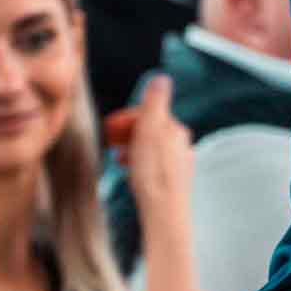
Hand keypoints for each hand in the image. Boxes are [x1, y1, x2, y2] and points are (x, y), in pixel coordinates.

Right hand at [120, 78, 193, 236]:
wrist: (164, 213)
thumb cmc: (154, 174)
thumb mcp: (150, 132)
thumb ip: (155, 104)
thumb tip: (162, 77)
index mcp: (176, 130)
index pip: (150, 114)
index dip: (126, 117)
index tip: (109, 126)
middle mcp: (181, 145)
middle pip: (150, 130)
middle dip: (128, 131)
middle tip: (109, 139)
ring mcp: (179, 164)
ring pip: (150, 148)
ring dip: (131, 146)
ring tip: (116, 155)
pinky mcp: (173, 181)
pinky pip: (153, 164)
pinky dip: (138, 161)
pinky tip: (129, 171)